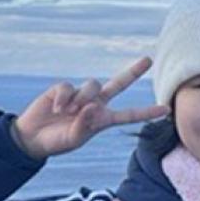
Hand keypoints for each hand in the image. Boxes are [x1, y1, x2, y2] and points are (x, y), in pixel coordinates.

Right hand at [11, 56, 168, 160]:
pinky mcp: (63, 89)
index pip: (129, 114)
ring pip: (92, 85)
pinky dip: (64, 97)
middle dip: (133, 71)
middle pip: (118, 83)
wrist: (33, 137)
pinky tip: (57, 108)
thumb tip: (92, 106)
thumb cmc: (57, 141)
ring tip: (68, 112)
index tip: (166, 110)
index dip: (146, 112)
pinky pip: (69, 87)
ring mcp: (80, 95)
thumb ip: (85, 124)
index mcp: (103, 119)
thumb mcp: (74, 138)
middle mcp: (96, 104)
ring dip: (82, 98)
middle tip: (149, 59)